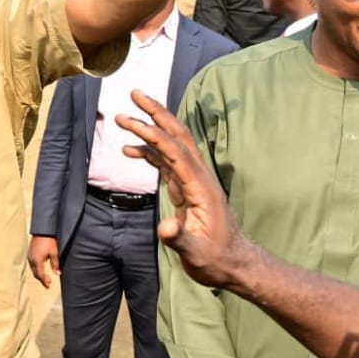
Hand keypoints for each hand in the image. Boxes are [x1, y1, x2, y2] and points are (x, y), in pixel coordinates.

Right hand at [27, 236, 60, 287]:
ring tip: (44, 277)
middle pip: (36, 273)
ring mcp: (30, 256)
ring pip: (33, 269)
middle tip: (47, 283)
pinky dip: (36, 268)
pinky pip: (32, 264)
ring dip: (38, 274)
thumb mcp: (54, 253)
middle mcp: (32, 260)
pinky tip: (40, 267)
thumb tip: (57, 273)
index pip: (40, 275)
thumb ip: (55, 264)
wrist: (42, 230)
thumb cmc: (49, 241)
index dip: (45, 281)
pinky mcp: (30, 252)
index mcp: (37, 261)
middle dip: (41, 279)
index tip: (49, 285)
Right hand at [115, 90, 245, 288]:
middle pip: (178, 135)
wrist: (234, 264)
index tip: (132, 121)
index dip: (154, 134)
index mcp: (201, 186)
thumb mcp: (197, 254)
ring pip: (172, 144)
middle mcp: (198, 176)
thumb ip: (180, 239)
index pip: (176, 151)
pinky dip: (148, 151)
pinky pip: (166, 162)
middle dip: (157, 113)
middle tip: (135, 93)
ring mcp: (192, 181)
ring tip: (124, 116)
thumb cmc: (217, 260)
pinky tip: (130, 149)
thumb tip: (165, 228)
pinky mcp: (186, 188)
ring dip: (150, 127)